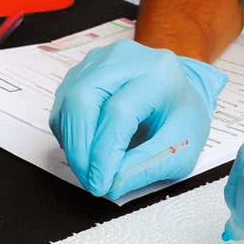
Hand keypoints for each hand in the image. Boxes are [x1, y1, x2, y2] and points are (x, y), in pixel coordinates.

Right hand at [49, 39, 226, 198]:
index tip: (102, 184)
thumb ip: (148, 167)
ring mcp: (98, 60)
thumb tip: (113, 184)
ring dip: (73, 144)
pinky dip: (70, 134)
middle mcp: (124, 58)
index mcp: (158, 73)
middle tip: (90, 181)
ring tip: (91, 169)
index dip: (105, 152)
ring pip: (67, 103)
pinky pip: (63, 106)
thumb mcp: (181, 148)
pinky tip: (88, 149)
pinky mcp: (81, 71)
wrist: (176, 91)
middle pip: (83, 99)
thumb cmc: (180, 116)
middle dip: (80, 150)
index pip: (119, 112)